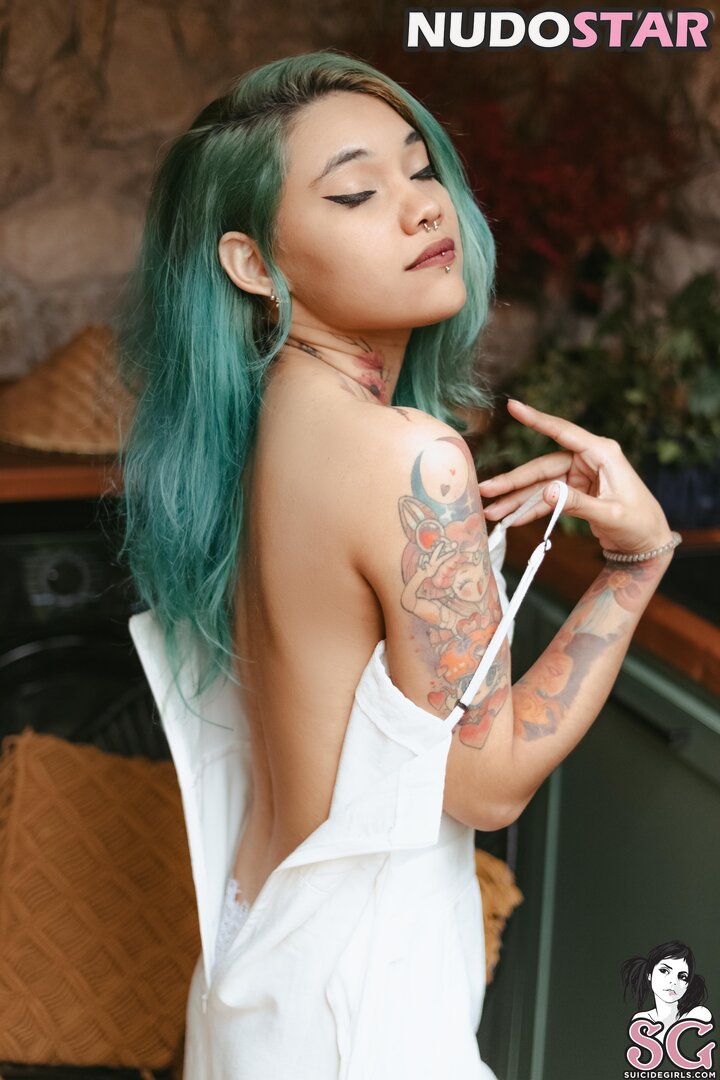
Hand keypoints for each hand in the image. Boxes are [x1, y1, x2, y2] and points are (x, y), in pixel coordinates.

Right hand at [477, 400, 673, 554]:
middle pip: (542, 467)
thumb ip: (578, 503)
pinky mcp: (574, 491)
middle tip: (485, 490)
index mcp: (602, 453)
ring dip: (516, 500)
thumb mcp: (611, 514)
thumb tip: (545, 492)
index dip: (537, 420)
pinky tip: (512, 519)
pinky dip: (529, 510)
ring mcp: (578, 475)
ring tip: (492, 512)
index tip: (513, 406)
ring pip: (539, 485)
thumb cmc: (638, 523)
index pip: (563, 432)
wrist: (648, 542)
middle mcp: (587, 460)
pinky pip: (545, 498)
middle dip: (512, 482)